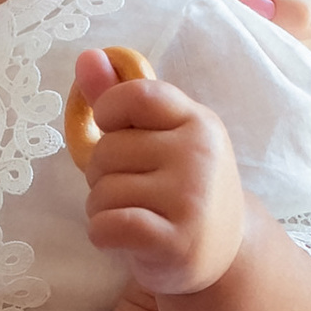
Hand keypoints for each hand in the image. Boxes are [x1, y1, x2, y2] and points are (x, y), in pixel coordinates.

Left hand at [69, 49, 243, 296]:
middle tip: (132, 191)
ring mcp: (190, 199)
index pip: (136, 95)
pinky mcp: (176, 241)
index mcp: (197, 121)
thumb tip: (87, 56)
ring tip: (133, 216)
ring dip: (102, 209)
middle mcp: (199, 154)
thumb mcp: (161, 138)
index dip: (109, 113)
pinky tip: (124, 239)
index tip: (116, 133)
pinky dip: (103, 235)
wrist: (223, 254)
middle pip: (107, 150)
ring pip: (102, 192)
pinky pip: (107, 226)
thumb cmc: (180, 189)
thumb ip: (121, 98)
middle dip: (102, 174)